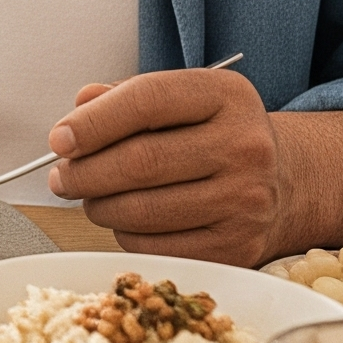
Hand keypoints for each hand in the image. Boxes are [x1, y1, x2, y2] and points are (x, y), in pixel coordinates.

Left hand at [46, 68, 284, 264]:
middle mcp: (246, 146)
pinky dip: (126, 236)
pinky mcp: (240, 247)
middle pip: (141, 161)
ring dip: (99, 207)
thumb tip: (78, 109)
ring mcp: (247, 201)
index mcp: (226, 95)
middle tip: (62, 177)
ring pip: (144, 210)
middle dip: (85, 173)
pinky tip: (125, 220)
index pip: (146, 100)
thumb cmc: (211, 134)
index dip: (92, 122)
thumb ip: (123, 96)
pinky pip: (158, 247)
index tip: (59, 140)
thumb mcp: (178, 99)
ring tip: (89, 197)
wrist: (283, 181)